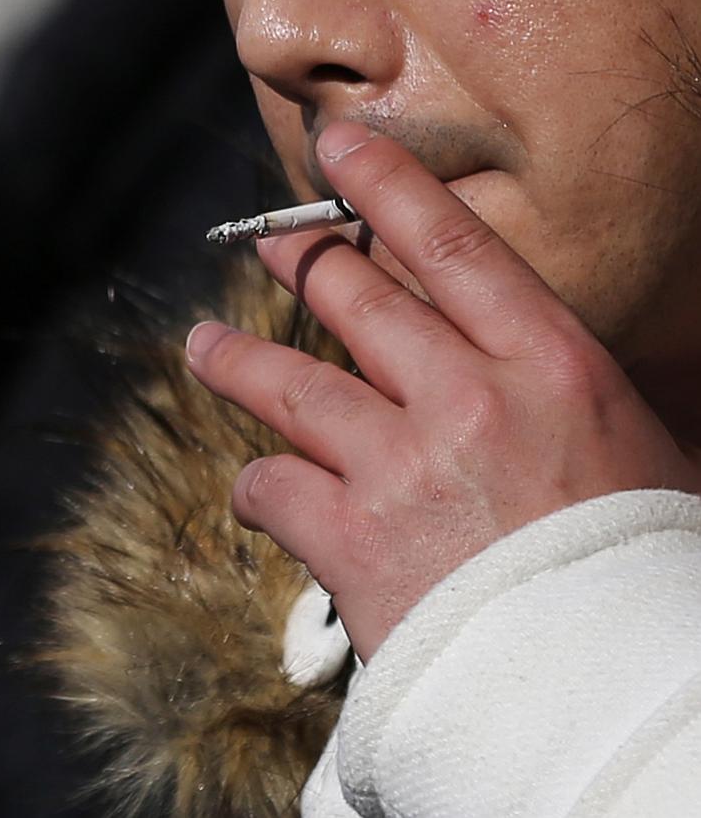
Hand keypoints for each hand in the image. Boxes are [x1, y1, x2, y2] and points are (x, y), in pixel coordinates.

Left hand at [186, 121, 700, 660]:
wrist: (608, 683)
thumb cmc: (632, 566)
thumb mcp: (631, 446)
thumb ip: (557, 391)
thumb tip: (525, 364)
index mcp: (550, 366)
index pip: (452, 246)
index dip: (386, 186)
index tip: (342, 152)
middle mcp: (467, 401)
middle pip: (357, 300)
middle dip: (302, 263)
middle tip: (272, 245)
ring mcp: (400, 468)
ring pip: (289, 385)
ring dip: (236, 361)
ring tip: (203, 346)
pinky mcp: (351, 541)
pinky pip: (271, 488)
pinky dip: (256, 487)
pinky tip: (255, 493)